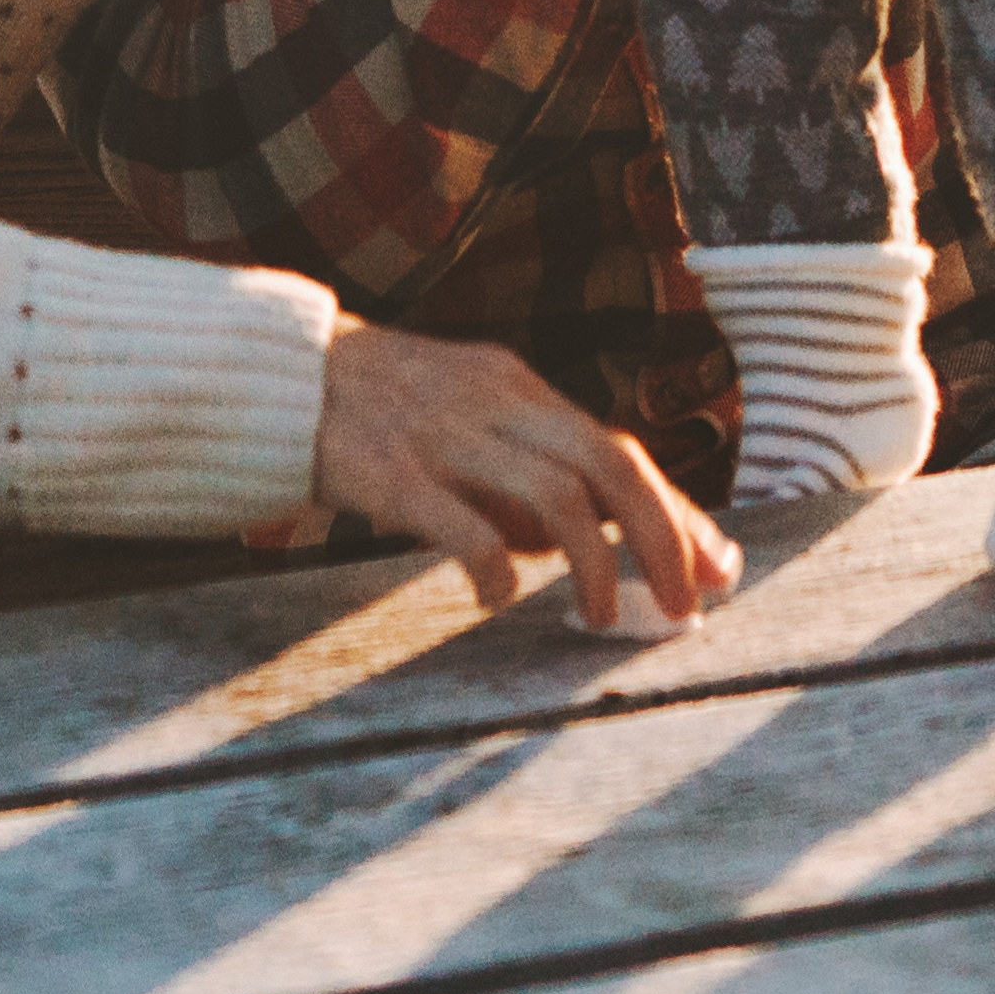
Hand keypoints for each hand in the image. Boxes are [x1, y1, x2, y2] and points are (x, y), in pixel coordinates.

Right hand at [310, 320, 737, 629]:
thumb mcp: (467, 415)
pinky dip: (494, 569)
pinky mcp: (390, 472)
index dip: (678, 513)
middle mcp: (491, 403)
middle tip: (684, 608)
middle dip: (661, 539)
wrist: (277, 373)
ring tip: (598, 619)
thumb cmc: (379, 410)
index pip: (618, 448)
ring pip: (553, 495)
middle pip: (607, 464)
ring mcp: (441, 435)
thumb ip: (525, 466)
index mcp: (514, 387)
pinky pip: (462, 526)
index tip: (717, 571)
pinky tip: (496, 598)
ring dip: (592, 565)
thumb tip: (591, 547)